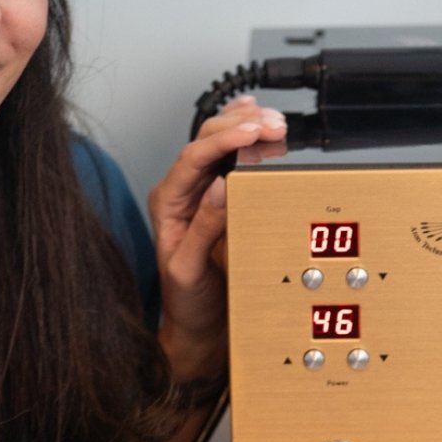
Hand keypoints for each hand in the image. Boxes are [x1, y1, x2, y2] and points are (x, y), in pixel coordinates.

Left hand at [148, 97, 286, 380]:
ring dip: (247, 127)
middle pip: (207, 141)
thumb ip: (203, 228)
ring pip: (220, 143)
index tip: (252, 131)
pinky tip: (255, 118)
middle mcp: (182, 191)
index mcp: (168, 203)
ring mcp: (201, 191)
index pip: (193, 157)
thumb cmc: (187, 301)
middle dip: (241, 126)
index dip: (224, 139)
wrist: (197, 323)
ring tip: (274, 122)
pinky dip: (247, 136)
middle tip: (273, 124)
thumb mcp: (190, 269)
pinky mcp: (220, 196)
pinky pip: (232, 157)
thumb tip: (221, 186)